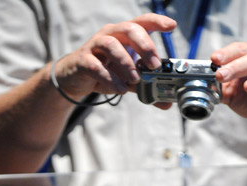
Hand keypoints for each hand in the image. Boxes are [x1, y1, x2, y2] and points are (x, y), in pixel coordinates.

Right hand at [52, 13, 175, 105]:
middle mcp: (110, 34)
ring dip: (126, 63)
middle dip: (145, 46)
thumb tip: (167, 103)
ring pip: (111, 45)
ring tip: (136, 80)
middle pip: (129, 29)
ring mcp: (95, 45)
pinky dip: (110, 79)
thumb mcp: (128, 80)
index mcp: (124, 35)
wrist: (75, 79)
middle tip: (154, 65)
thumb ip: (147, 89)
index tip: (171, 26)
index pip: (142, 22)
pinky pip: (97, 67)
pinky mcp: (83, 60)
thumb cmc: (105, 73)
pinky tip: (120, 89)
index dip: (157, 21)